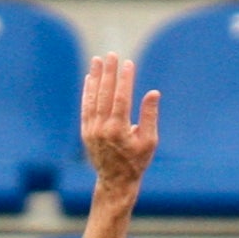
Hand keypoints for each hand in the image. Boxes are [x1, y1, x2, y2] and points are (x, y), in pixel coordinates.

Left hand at [82, 51, 158, 194]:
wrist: (115, 182)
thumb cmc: (137, 162)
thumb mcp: (149, 142)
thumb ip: (150, 116)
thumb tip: (153, 93)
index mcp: (119, 131)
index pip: (121, 98)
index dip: (125, 80)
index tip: (128, 64)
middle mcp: (102, 129)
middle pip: (105, 94)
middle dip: (108, 73)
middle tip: (111, 55)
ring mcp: (91, 130)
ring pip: (93, 98)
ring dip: (95, 77)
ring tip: (97, 60)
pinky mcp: (85, 132)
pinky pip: (85, 107)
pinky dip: (87, 92)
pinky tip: (89, 78)